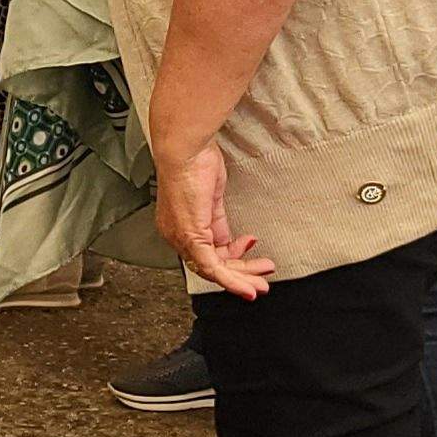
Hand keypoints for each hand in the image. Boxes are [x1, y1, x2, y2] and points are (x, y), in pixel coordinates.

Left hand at [152, 140, 274, 298]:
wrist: (185, 150)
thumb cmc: (194, 162)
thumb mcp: (211, 198)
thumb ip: (217, 222)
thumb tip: (230, 240)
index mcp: (178, 225)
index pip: (205, 253)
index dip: (231, 256)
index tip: (250, 248)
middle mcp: (176, 235)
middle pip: (210, 267)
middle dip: (240, 274)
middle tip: (259, 282)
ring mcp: (181, 238)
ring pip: (213, 271)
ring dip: (241, 279)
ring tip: (260, 284)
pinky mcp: (191, 238)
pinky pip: (213, 268)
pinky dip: (233, 281)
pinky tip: (247, 286)